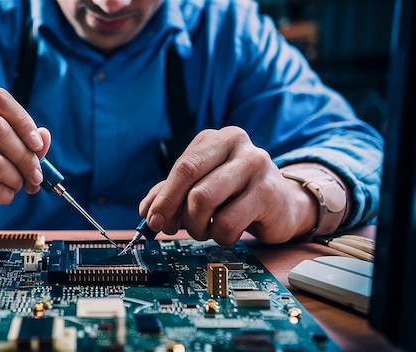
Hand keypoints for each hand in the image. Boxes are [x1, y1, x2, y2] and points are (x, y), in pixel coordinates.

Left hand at [139, 126, 316, 245]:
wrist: (284, 205)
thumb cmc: (237, 195)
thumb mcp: (202, 188)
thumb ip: (172, 195)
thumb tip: (146, 211)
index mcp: (215, 139)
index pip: (182, 165)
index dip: (163, 196)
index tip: (152, 220)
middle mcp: (237, 144)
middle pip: (189, 175)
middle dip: (173, 208)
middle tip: (170, 229)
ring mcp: (255, 165)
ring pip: (204, 199)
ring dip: (196, 225)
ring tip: (204, 230)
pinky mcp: (268, 192)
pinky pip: (227, 222)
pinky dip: (219, 235)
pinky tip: (227, 232)